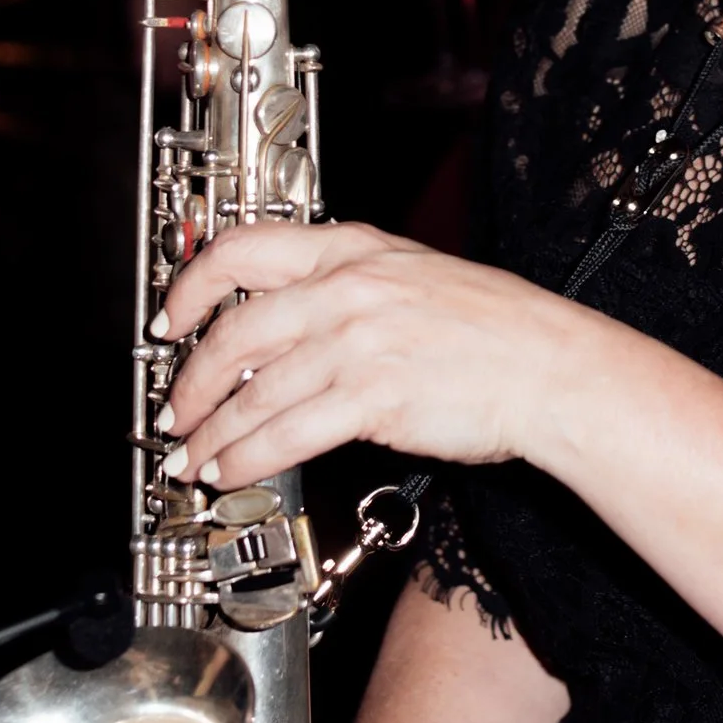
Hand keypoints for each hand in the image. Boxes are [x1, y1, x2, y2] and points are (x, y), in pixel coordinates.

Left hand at [150, 220, 582, 487]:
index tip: (168, 322)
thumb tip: (284, 329)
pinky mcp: (373, 397)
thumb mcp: (414, 276)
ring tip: (194, 461)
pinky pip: (287, 434)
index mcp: (353, 249)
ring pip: (253, 392)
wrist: (553, 368)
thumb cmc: (497, 330)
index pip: (242, 250)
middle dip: (190, 382)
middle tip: (172, 413)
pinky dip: (249, 458)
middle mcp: (347, 288)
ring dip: (213, 434)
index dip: (190, 289)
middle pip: (235, 332)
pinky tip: (234, 473)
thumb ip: (348, 288)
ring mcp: (359, 342)